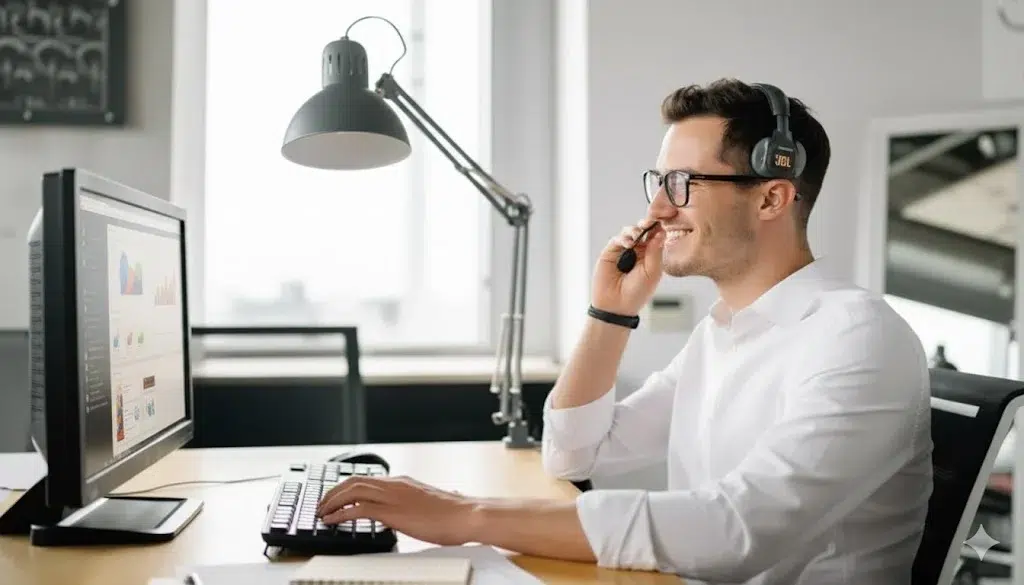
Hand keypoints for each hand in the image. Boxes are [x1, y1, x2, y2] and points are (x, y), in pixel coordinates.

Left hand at [317, 475, 476, 545]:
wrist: (467, 516)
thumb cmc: (455, 514)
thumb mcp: (430, 504)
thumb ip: (419, 504)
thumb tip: (419, 509)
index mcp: (403, 482)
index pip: (367, 478)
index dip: (346, 487)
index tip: (336, 497)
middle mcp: (395, 484)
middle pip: (354, 481)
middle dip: (334, 492)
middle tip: (322, 504)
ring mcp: (393, 496)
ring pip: (352, 491)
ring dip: (332, 501)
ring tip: (322, 512)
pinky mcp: (393, 512)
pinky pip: (358, 509)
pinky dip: (340, 513)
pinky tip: (332, 521)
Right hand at [591, 219, 664, 314]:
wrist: (616, 306)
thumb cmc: (637, 293)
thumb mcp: (653, 272)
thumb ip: (656, 252)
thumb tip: (661, 232)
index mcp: (652, 255)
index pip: (656, 235)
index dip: (660, 226)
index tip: (665, 218)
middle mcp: (639, 250)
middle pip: (644, 229)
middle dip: (647, 223)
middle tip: (650, 221)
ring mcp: (624, 250)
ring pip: (630, 231)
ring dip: (635, 230)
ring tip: (637, 236)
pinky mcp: (611, 252)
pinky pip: (617, 239)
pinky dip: (623, 238)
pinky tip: (628, 243)